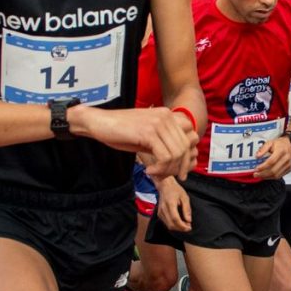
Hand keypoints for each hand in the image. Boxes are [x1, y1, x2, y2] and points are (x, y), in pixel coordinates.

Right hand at [79, 106, 195, 177]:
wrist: (98, 122)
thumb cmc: (120, 131)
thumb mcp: (147, 136)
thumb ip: (164, 143)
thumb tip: (179, 161)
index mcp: (168, 115)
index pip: (192, 137)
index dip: (186, 156)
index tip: (173, 168)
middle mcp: (166, 116)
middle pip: (187, 147)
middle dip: (178, 166)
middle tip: (164, 175)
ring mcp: (158, 123)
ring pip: (177, 154)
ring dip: (168, 169)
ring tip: (155, 173)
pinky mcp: (148, 132)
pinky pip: (165, 157)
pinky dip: (159, 169)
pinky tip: (149, 170)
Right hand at [156, 176, 192, 232]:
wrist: (165, 186)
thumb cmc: (176, 190)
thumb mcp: (184, 197)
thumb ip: (187, 209)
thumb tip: (189, 220)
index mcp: (170, 204)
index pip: (175, 219)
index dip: (182, 226)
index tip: (189, 227)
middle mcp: (163, 209)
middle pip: (171, 224)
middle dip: (181, 228)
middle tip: (188, 227)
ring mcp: (160, 212)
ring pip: (168, 225)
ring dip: (177, 228)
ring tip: (185, 224)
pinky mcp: (159, 214)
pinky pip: (166, 223)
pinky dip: (173, 225)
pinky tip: (179, 222)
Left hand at [252, 136, 290, 180]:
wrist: (290, 145)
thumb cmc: (279, 144)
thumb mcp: (270, 142)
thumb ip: (263, 149)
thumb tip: (257, 156)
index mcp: (281, 151)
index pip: (271, 161)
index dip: (263, 166)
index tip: (256, 169)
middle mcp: (286, 159)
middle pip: (274, 170)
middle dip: (263, 174)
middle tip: (255, 174)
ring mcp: (288, 165)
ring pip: (276, 175)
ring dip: (266, 177)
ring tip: (259, 175)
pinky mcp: (289, 169)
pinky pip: (279, 176)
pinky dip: (271, 177)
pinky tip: (265, 176)